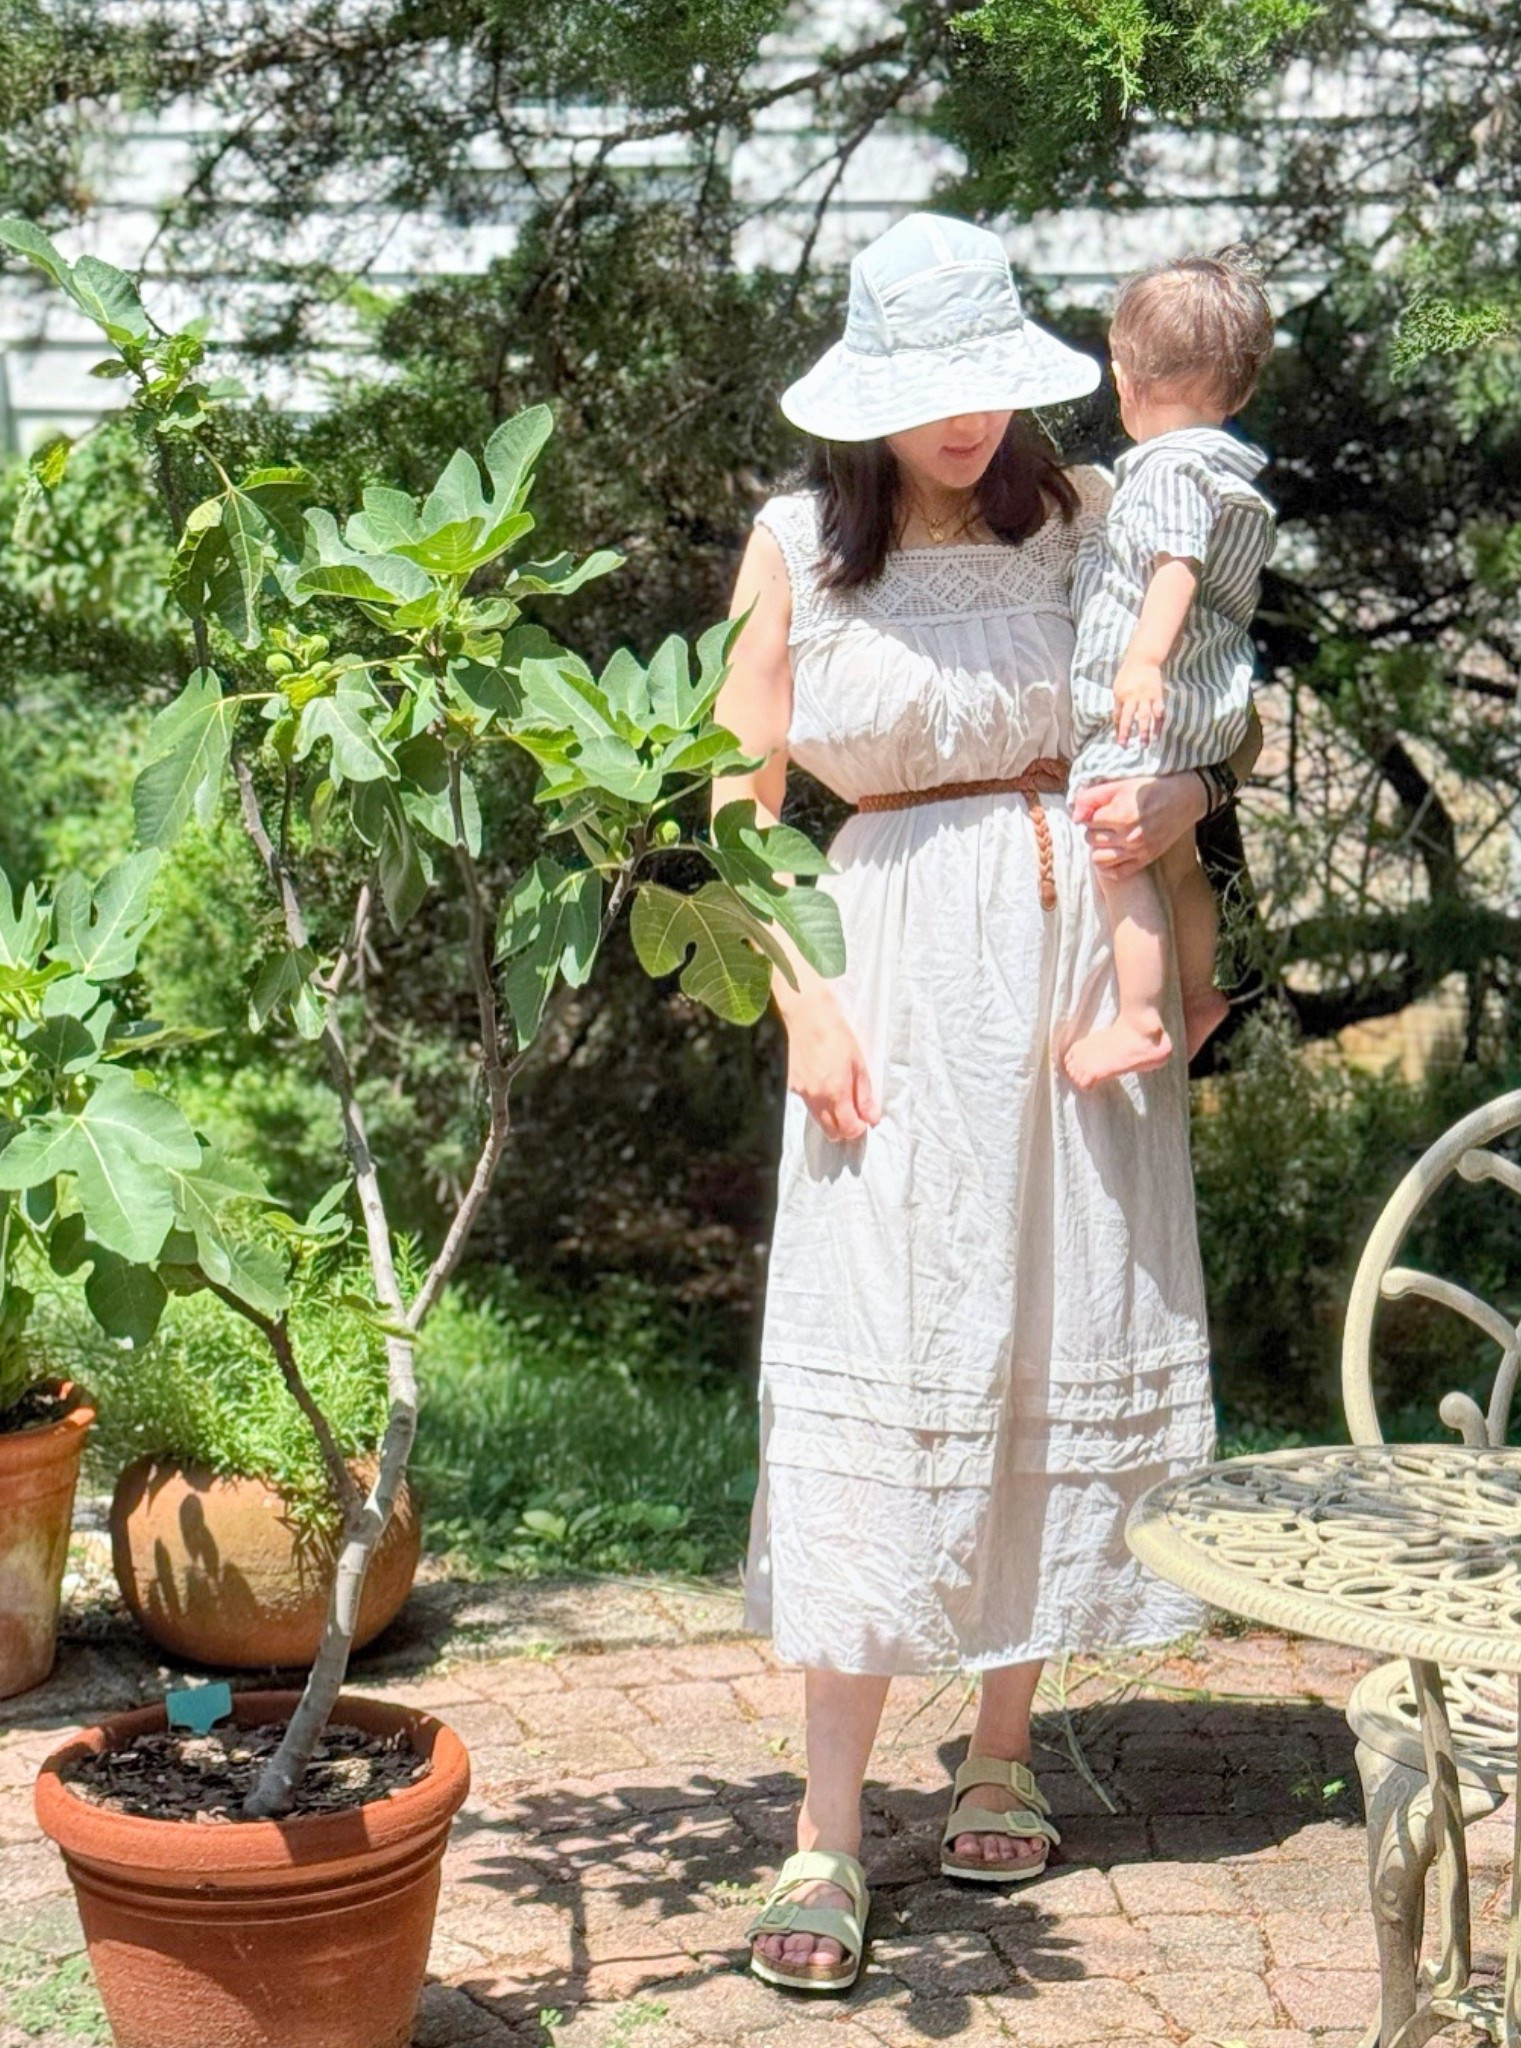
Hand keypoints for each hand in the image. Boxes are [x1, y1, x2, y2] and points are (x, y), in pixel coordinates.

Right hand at [783, 991, 879, 1141]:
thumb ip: (864, 1095)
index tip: (864, 1120)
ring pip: (818, 1119)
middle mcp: (816, 1098)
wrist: (806, 1015)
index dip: (859, 1129)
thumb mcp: (858, 1063)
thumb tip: (871, 1117)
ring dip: (830, 1117)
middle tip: (854, 1113)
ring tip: (839, 1096)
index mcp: (835, 1093)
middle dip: (844, 1129)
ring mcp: (800, 1093)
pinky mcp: (791, 1085)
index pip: (848, 1129)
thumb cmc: (835, 1034)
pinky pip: (807, 1103)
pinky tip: (822, 1082)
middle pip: (831, 1131)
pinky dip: (817, 1102)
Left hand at [1071, 771, 1207, 880]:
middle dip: (1093, 829)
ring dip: (1098, 847)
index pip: (1086, 820)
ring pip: (1098, 858)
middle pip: (1090, 839)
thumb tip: (1074, 815)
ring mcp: (1137, 850)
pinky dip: (1108, 865)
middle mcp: (1128, 836)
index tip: (1100, 807)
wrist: (1184, 798)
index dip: (1090, 812)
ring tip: (1108, 836)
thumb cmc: (1151, 788)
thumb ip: (1092, 797)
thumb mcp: (1120, 784)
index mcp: (1120, 814)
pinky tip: (1113, 852)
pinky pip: (1117, 872)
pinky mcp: (1145, 859)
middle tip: (1106, 820)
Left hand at [1113, 657, 1165, 747]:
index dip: (1119, 729)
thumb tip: (1117, 723)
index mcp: (1122, 696)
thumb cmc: (1127, 676)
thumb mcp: (1117, 689)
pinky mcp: (1157, 695)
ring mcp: (1146, 697)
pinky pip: (1159, 711)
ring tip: (1144, 744)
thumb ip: (1118, 706)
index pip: (1118, 716)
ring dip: (1145, 730)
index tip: (1120, 743)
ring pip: (1145, 716)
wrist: (1142, 661)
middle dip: (1129, 732)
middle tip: (1127, 746)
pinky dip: (1158, 723)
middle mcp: (1133, 697)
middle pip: (1130, 717)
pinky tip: (1158, 733)